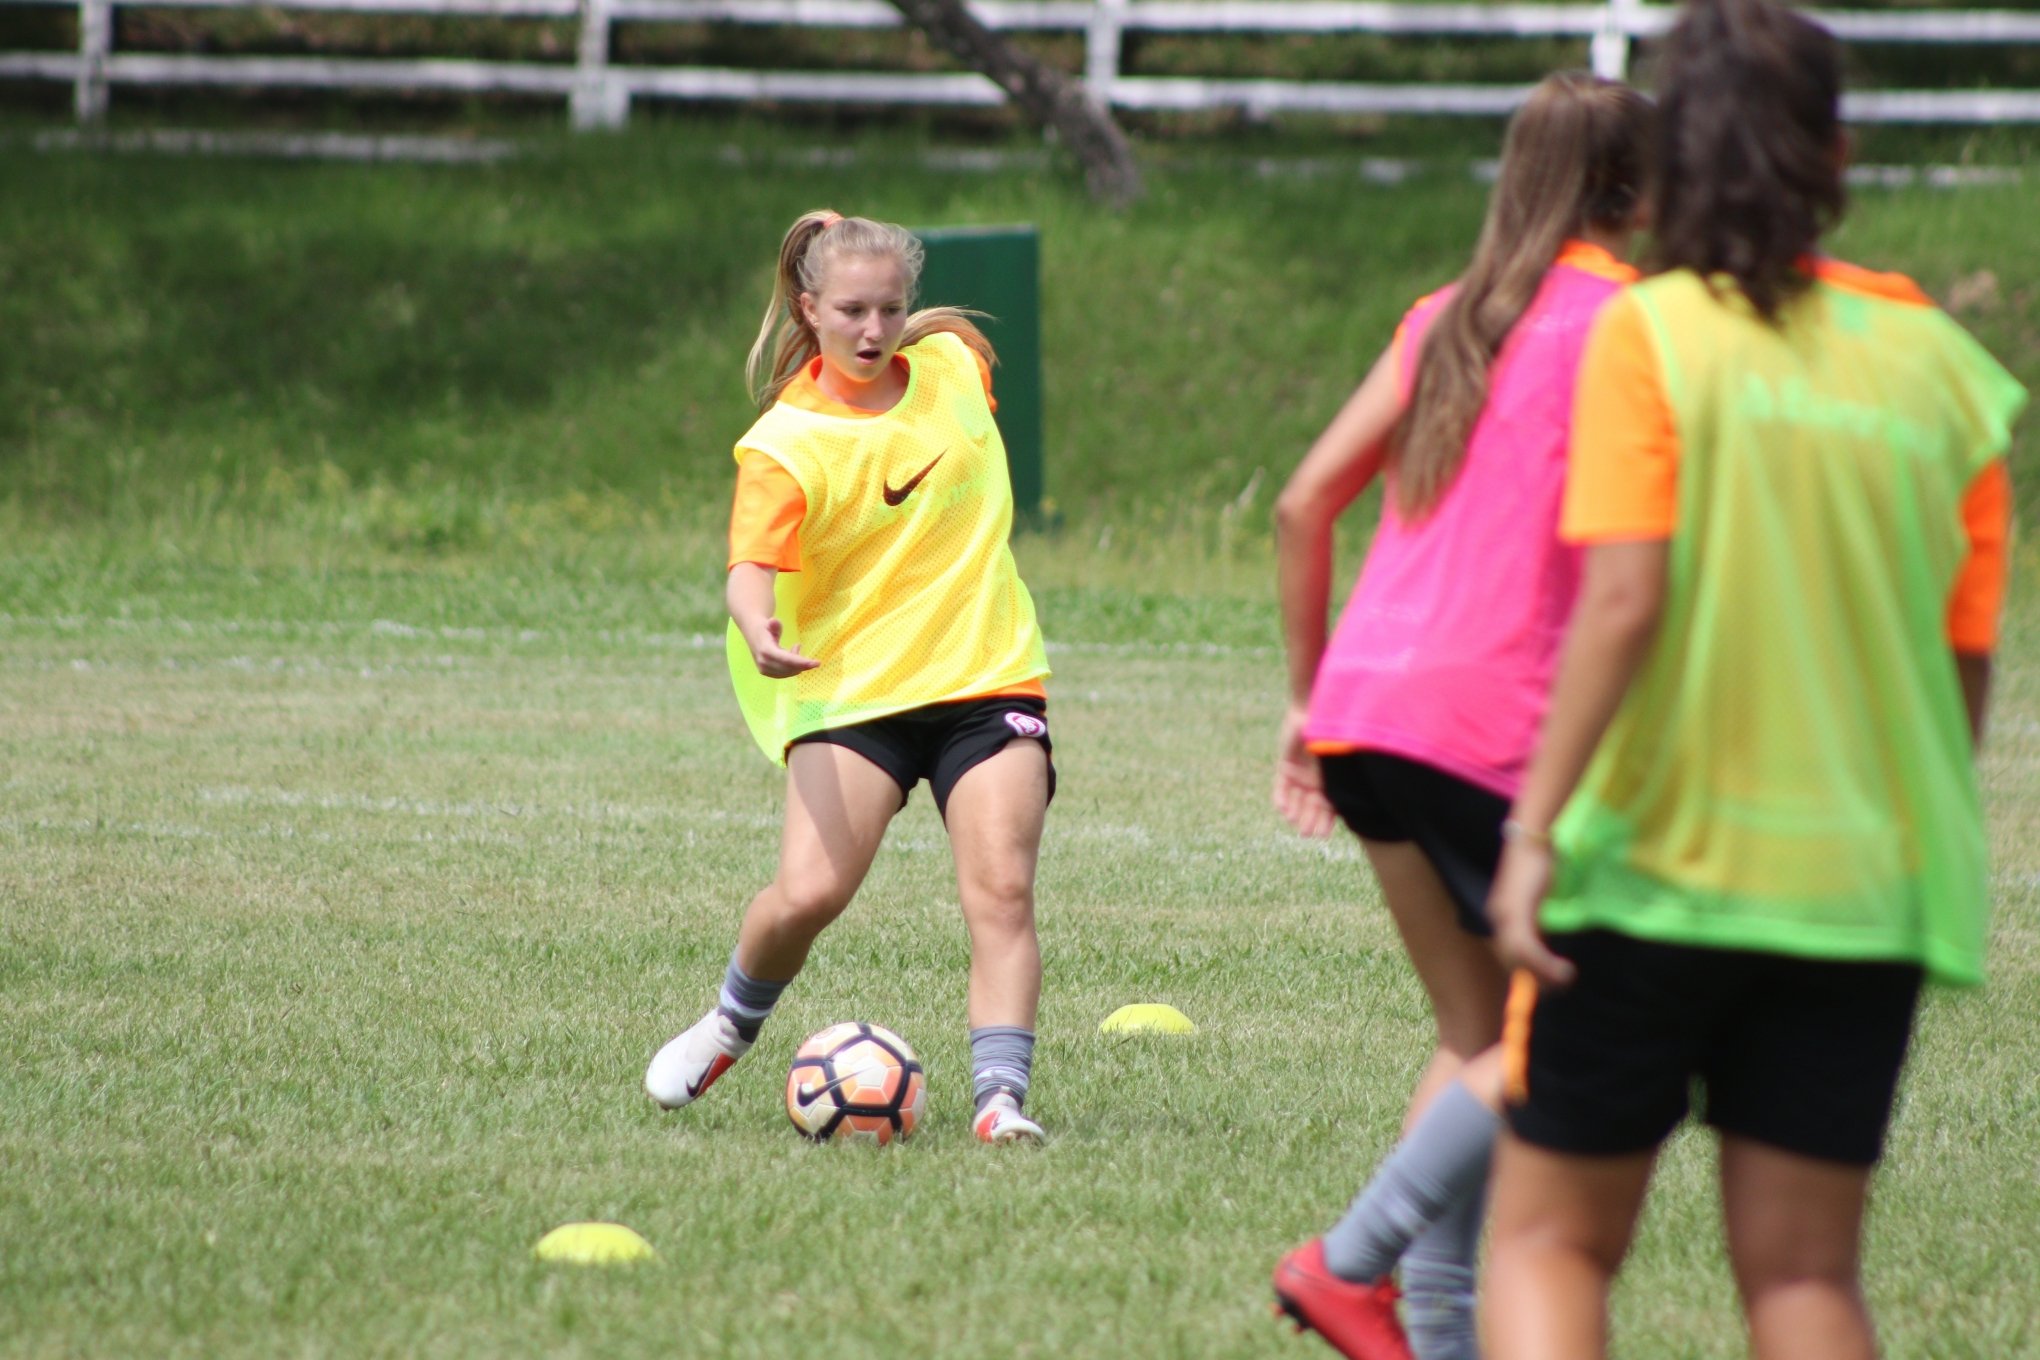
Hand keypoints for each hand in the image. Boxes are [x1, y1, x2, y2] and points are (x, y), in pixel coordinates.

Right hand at [744, 617, 819, 678]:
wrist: (753, 633)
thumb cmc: (765, 627)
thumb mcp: (770, 623)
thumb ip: (774, 624)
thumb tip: (774, 622)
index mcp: (766, 651)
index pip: (787, 660)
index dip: (802, 662)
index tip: (817, 663)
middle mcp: (764, 663)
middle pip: (790, 669)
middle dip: (802, 662)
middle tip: (799, 646)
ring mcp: (764, 670)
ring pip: (789, 672)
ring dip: (796, 662)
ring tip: (793, 648)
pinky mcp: (767, 673)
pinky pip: (785, 674)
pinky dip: (792, 666)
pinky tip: (789, 654)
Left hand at [1272, 705, 1337, 837]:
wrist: (1314, 709)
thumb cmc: (1336, 730)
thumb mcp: (1342, 756)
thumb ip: (1347, 774)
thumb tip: (1363, 798)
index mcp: (1333, 781)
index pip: (1330, 806)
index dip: (1326, 820)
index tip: (1323, 834)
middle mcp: (1316, 780)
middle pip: (1312, 806)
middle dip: (1310, 820)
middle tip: (1307, 834)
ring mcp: (1300, 774)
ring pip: (1297, 800)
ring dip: (1296, 813)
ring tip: (1295, 824)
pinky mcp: (1285, 767)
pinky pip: (1281, 787)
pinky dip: (1281, 799)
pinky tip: (1284, 810)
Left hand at [1487, 837, 1574, 986]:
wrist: (1534, 836)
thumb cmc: (1541, 863)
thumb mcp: (1539, 896)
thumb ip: (1539, 917)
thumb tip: (1550, 941)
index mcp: (1502, 914)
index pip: (1507, 954)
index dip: (1526, 973)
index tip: (1545, 986)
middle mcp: (1499, 916)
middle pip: (1510, 960)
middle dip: (1535, 979)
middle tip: (1559, 986)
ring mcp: (1505, 914)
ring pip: (1518, 957)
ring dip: (1543, 974)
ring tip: (1565, 978)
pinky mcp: (1517, 910)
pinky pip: (1527, 946)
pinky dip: (1544, 962)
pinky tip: (1562, 969)